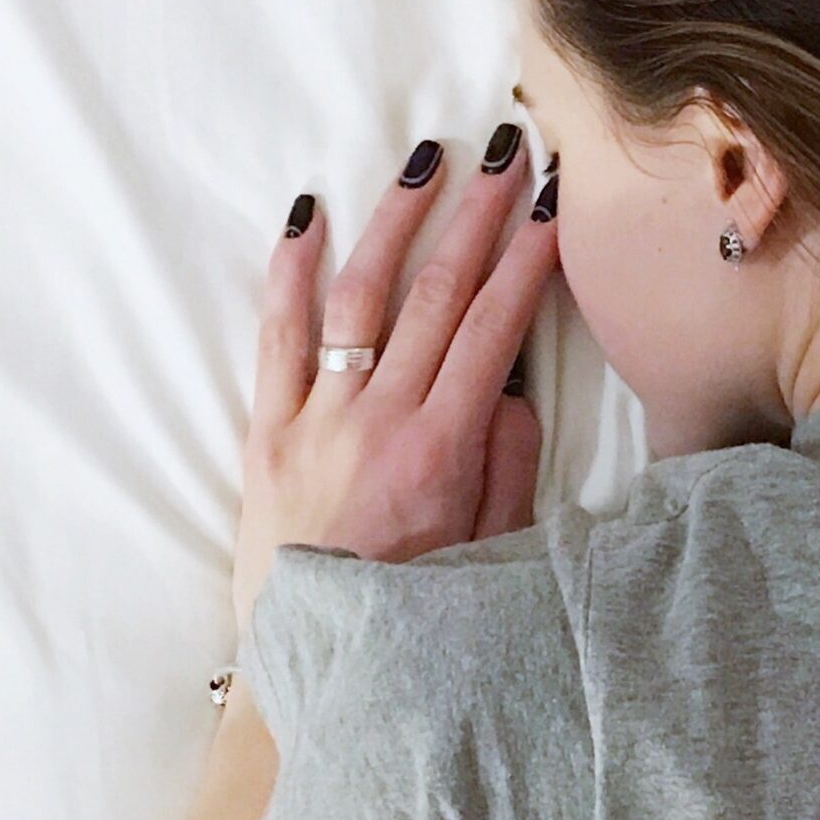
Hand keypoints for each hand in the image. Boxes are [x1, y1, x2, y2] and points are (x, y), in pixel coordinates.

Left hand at [229, 127, 556, 628]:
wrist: (312, 666)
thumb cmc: (412, 618)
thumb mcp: (490, 553)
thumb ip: (507, 466)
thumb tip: (516, 387)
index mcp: (442, 450)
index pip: (495, 327)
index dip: (527, 257)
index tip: (553, 204)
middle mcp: (378, 420)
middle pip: (436, 293)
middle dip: (477, 215)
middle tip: (505, 153)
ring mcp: (316, 420)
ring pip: (360, 297)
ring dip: (396, 222)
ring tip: (425, 163)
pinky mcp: (266, 431)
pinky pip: (277, 337)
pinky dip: (290, 272)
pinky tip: (308, 217)